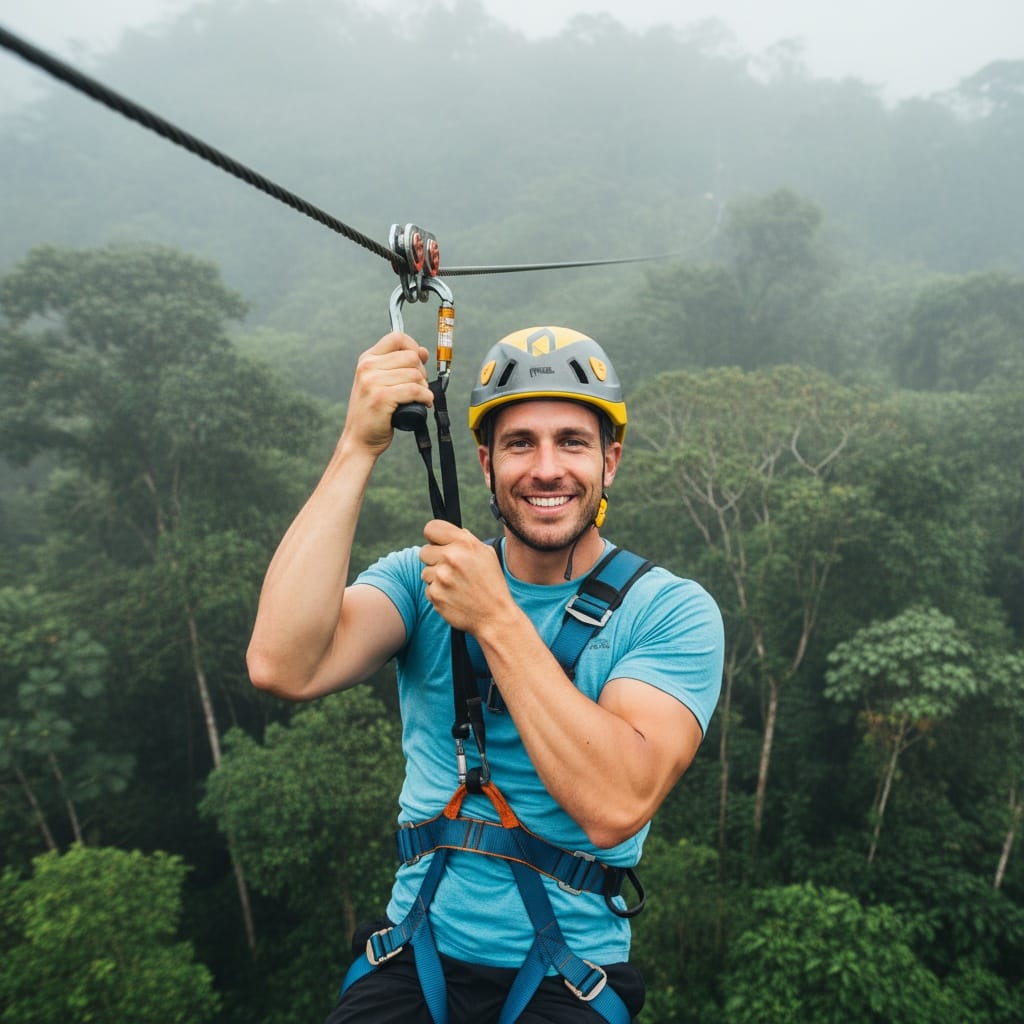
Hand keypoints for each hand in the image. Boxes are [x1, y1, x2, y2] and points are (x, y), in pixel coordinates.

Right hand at [341, 333, 431, 453]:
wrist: (359, 440)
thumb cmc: (374, 413)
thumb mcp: (380, 383)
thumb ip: (397, 366)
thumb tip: (422, 351)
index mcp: (367, 360)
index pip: (397, 337)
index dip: (414, 347)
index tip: (419, 361)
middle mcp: (367, 367)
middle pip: (411, 357)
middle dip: (422, 372)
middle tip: (419, 388)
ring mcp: (372, 382)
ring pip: (415, 375)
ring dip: (424, 388)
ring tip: (419, 399)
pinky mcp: (381, 397)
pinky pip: (415, 390)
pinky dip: (426, 398)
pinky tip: (424, 404)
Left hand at [419, 520, 509, 633]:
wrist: (495, 616)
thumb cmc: (492, 584)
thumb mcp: (486, 555)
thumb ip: (467, 540)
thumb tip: (452, 532)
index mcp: (464, 543)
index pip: (431, 528)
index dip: (434, 537)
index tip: (438, 544)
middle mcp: (451, 557)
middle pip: (424, 551)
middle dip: (434, 560)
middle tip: (451, 570)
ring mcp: (442, 577)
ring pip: (425, 572)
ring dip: (436, 578)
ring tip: (455, 585)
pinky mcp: (435, 594)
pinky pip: (428, 589)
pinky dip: (438, 593)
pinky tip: (454, 596)